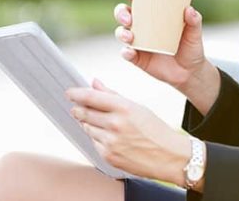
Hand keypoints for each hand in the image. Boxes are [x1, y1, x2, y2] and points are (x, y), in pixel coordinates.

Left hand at [66, 79, 190, 185]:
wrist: (169, 157)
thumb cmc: (156, 130)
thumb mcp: (137, 107)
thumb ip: (112, 95)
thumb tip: (95, 82)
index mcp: (124, 108)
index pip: (91, 97)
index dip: (76, 93)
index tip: (69, 92)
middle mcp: (115, 125)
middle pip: (84, 113)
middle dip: (78, 109)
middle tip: (76, 106)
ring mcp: (110, 142)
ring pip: (87, 128)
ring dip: (88, 123)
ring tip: (102, 123)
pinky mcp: (108, 156)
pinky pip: (94, 143)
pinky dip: (97, 138)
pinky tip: (109, 137)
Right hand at [114, 0, 208, 90]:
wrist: (190, 72)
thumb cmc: (191, 47)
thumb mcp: (194, 33)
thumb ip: (194, 21)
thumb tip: (189, 9)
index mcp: (154, 15)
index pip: (139, 0)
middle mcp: (143, 26)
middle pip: (124, 14)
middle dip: (121, 13)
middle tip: (128, 18)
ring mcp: (139, 42)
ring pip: (122, 32)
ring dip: (121, 33)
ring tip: (130, 37)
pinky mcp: (138, 58)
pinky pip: (127, 54)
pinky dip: (126, 52)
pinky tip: (130, 52)